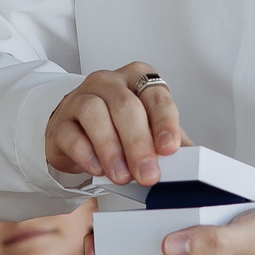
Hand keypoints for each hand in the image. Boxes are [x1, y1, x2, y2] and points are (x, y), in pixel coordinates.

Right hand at [45, 62, 184, 186]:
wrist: (77, 134)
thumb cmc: (118, 127)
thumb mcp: (148, 129)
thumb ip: (169, 140)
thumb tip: (193, 159)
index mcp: (137, 79)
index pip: (155, 94)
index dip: (164, 121)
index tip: (169, 148)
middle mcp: (109, 82)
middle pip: (125, 106)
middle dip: (138, 143)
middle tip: (147, 174)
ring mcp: (81, 98)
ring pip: (95, 114)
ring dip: (111, 149)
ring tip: (122, 176)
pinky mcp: (60, 121)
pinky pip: (71, 133)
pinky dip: (86, 153)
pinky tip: (97, 169)